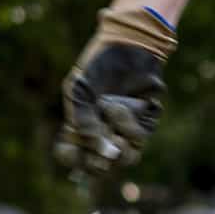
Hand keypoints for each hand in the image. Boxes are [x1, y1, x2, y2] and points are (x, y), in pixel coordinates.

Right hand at [55, 7, 175, 176]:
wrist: (128, 46)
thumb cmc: (98, 65)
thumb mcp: (79, 90)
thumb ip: (82, 120)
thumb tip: (97, 150)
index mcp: (79, 127)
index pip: (71, 157)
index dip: (72, 160)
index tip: (74, 150)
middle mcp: (101, 134)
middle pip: (99, 167)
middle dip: (99, 159)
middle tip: (101, 144)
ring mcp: (122, 131)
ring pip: (124, 159)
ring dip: (118, 140)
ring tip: (112, 111)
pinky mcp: (143, 124)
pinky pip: (139, 139)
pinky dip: (129, 124)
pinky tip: (123, 104)